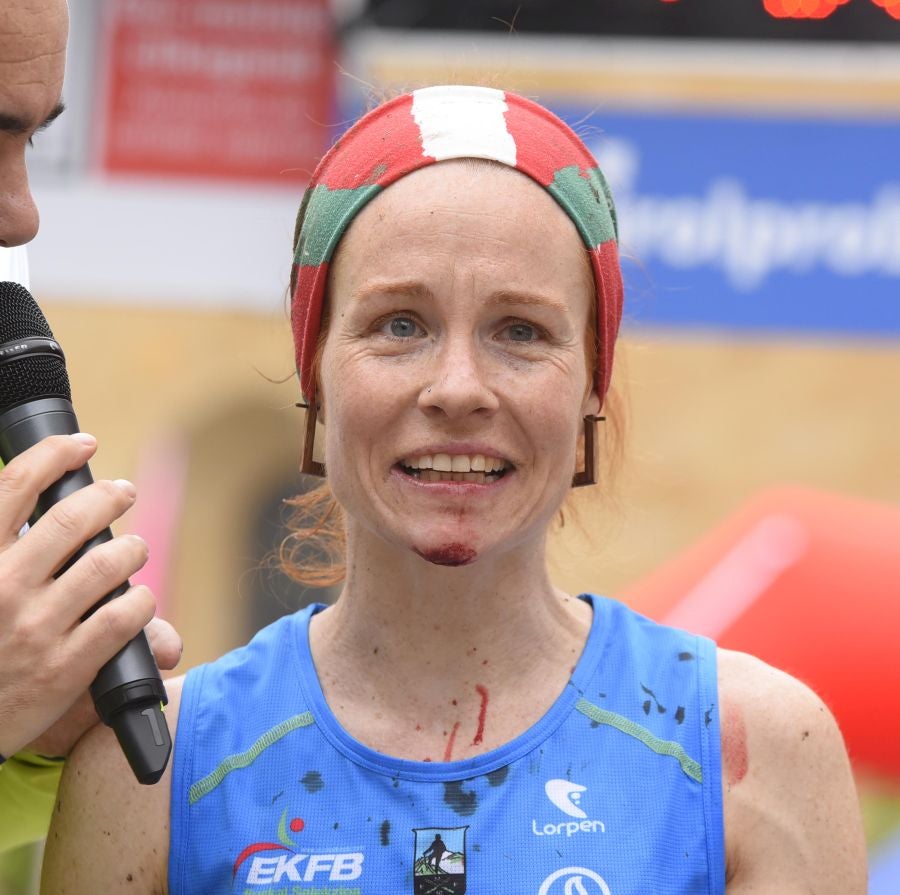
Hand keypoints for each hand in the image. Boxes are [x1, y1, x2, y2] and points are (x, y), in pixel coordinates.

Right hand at [0, 434, 174, 757]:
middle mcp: (2, 587)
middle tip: (124, 492)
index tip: (82, 444)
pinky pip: (123, 617)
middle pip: (73, 519)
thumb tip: (37, 503)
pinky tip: (138, 602)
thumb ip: (5, 546)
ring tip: (135, 550)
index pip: (14, 487)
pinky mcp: (66, 667)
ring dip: (133, 550)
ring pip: (108, 564)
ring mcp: (35, 628)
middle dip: (109, 498)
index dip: (53, 454)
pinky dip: (140, 603)